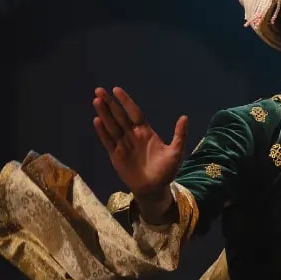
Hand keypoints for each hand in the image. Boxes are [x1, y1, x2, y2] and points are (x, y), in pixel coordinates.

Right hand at [91, 86, 187, 202]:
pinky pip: (107, 140)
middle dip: (110, 103)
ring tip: (96, 100)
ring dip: (104, 113)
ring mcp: (123, 144)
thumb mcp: (176, 152)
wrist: (154, 189)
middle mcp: (132, 135)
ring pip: (111, 125)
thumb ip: (179, 135)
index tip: (117, 90)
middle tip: (99, 90)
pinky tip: (97, 120)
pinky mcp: (115, 154)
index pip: (134, 113)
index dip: (126, 102)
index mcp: (146, 132)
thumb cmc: (166, 171)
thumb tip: (184, 117)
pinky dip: (102, 131)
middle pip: (119, 116)